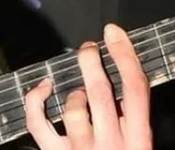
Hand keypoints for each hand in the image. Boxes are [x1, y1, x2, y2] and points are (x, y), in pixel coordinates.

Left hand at [24, 23, 151, 149]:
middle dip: (92, 61)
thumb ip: (131, 124)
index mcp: (139, 142)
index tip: (113, 34)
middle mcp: (112, 144)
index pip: (135, 90)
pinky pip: (38, 123)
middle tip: (88, 47)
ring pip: (72, 106)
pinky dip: (35, 100)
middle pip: (100, 91)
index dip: (125, 56)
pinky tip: (41, 88)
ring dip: (72, 91)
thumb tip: (121, 93)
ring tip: (76, 91)